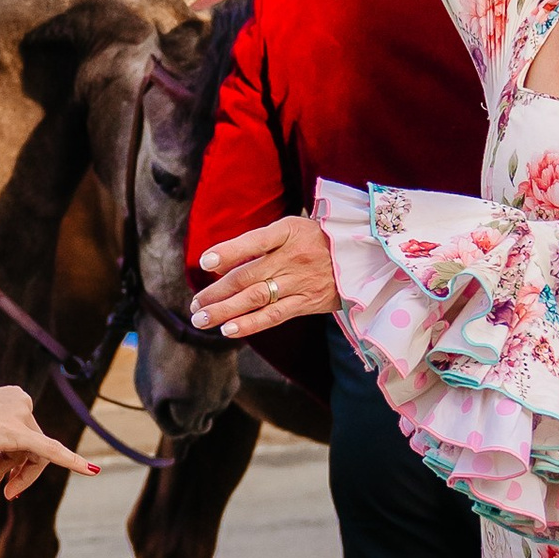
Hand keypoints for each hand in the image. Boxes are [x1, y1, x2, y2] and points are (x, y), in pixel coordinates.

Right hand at [0, 379, 98, 497]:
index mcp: (14, 399)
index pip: (22, 440)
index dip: (9, 464)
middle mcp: (22, 402)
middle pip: (26, 451)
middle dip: (6, 472)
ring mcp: (21, 416)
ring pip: (24, 458)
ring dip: (0, 475)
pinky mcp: (17, 433)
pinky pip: (51, 452)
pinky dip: (73, 462)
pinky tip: (92, 471)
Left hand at [191, 215, 337, 336]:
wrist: (363, 256)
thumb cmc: (318, 239)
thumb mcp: (293, 227)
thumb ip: (260, 242)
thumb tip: (219, 262)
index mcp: (289, 231)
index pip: (255, 241)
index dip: (229, 251)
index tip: (205, 261)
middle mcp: (293, 256)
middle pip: (247, 276)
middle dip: (217, 291)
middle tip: (195, 304)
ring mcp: (301, 281)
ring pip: (256, 298)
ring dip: (225, 310)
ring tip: (202, 318)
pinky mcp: (308, 302)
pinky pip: (274, 315)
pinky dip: (250, 323)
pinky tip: (229, 329)